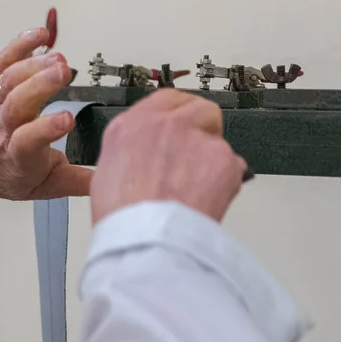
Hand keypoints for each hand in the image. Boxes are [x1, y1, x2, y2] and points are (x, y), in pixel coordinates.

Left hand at [0, 12, 90, 201]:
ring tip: (59, 59)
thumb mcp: (39, 187)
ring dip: (34, 64)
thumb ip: (74, 183)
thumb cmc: (0, 170)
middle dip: (40, 84)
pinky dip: (20, 44)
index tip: (67, 119)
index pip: (29, 141)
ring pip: (10, 79)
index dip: (47, 129)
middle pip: (17, 102)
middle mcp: (3, 127)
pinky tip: (41, 36)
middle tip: (63, 72)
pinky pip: (3, 60)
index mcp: (18, 156)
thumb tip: (108, 182)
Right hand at [88, 91, 245, 225]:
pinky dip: (226, 183)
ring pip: (217, 140)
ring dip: (212, 160)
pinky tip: (208, 201)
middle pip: (198, 109)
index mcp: (130, 126)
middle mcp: (165, 124)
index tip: (182, 128)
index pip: (165, 100)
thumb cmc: (125, 220)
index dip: (177, 116)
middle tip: (197, 158)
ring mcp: (196, 137)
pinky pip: (233, 166)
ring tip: (197, 192)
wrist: (148, 240)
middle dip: (202, 129)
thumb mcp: (107, 176)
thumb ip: (131, 154)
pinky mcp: (223, 157)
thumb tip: (143, 158)